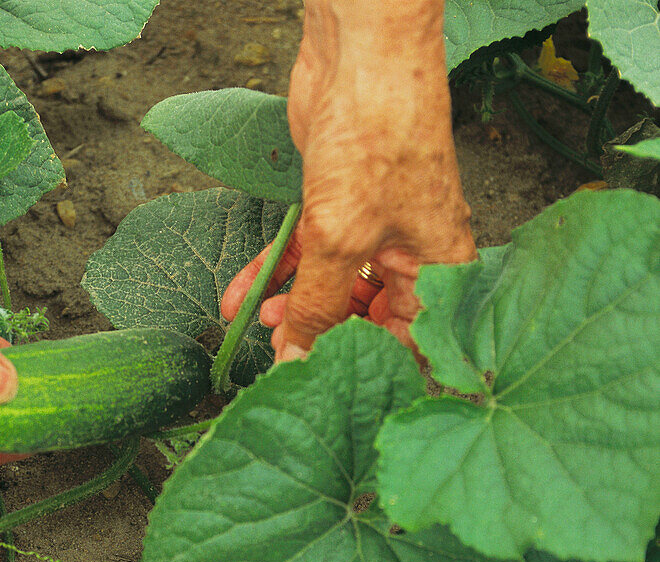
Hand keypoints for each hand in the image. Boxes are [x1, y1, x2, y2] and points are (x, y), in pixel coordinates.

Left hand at [221, 0, 475, 358]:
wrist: (360, 58)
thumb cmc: (377, 142)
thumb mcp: (341, 241)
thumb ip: (319, 308)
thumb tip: (297, 361)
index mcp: (439, 269)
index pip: (414, 342)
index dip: (373, 367)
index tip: (327, 387)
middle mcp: (410, 252)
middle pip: (367, 316)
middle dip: (320, 336)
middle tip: (281, 357)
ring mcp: (372, 227)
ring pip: (330, 285)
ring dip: (290, 307)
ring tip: (256, 325)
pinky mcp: (335, 204)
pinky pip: (305, 253)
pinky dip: (273, 273)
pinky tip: (237, 296)